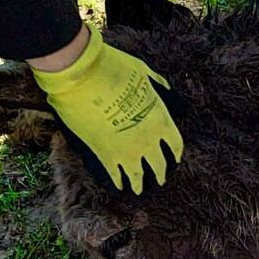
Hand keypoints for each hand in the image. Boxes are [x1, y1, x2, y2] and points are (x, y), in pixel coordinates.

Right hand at [31, 27, 183, 193]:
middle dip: (160, 173)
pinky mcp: (105, 155)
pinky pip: (116, 174)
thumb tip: (165, 89)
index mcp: (161, 119)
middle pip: (159, 164)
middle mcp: (149, 140)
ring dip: (139, 183)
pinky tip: (119, 184)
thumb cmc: (114, 69)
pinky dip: (118, 180)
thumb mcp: (143, 73)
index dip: (175, 153)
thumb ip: (156, 84)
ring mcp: (128, 150)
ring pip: (138, 175)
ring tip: (139, 189)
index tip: (174, 159)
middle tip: (159, 179)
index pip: (175, 144)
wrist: (82, 77)